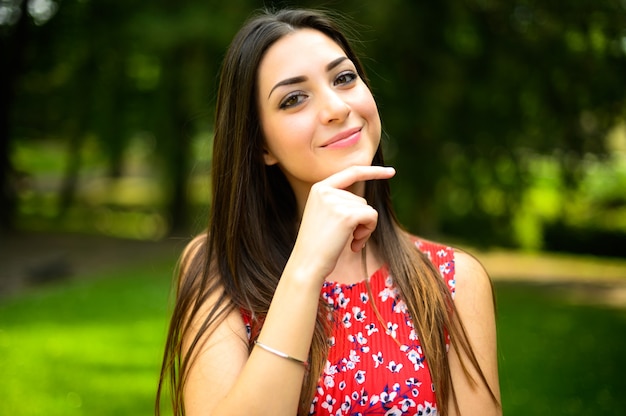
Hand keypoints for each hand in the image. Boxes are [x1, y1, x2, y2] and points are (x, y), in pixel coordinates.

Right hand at [290, 165, 395, 280]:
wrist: (307, 264)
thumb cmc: (318, 245)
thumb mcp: (324, 216)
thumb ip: (339, 202)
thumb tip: (364, 203)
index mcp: (319, 188)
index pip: (351, 172)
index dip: (373, 171)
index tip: (392, 172)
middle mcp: (325, 190)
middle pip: (360, 199)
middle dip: (360, 220)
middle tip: (347, 237)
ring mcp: (335, 201)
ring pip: (367, 209)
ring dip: (364, 228)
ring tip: (348, 241)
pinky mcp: (347, 215)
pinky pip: (371, 217)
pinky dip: (368, 232)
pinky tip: (354, 244)